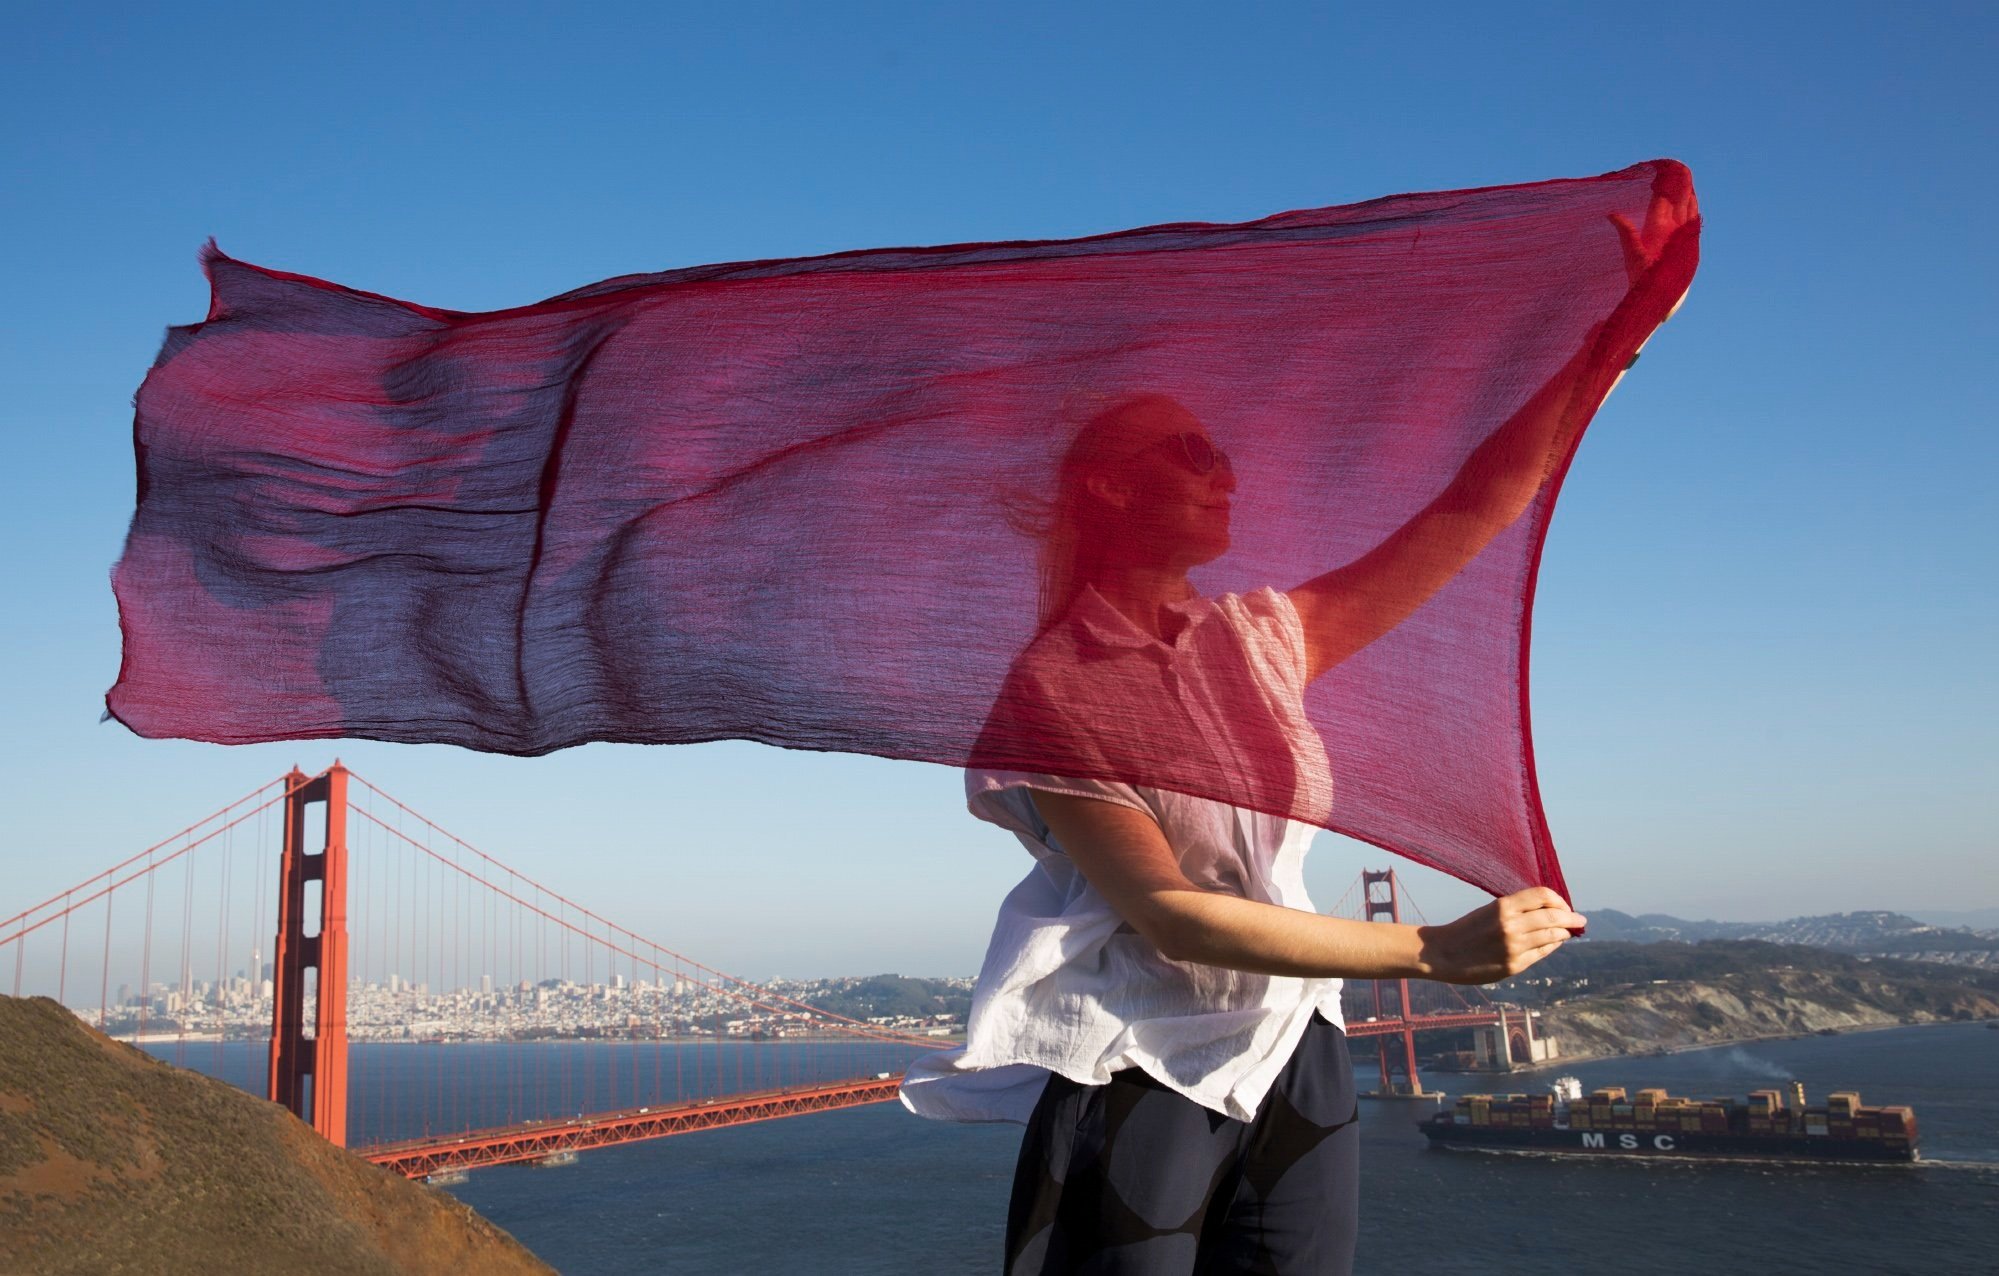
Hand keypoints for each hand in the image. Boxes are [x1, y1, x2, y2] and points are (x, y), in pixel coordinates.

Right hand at [1417, 887, 1584, 984]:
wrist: (1442, 953)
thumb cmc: (1467, 929)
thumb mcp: (1490, 911)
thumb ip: (1518, 910)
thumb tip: (1551, 911)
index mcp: (1503, 906)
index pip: (1543, 895)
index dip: (1559, 899)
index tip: (1564, 905)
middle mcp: (1511, 926)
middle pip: (1554, 917)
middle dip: (1571, 918)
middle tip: (1579, 920)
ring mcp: (1514, 947)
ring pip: (1553, 936)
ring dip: (1565, 933)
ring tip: (1568, 932)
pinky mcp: (1514, 965)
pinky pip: (1542, 953)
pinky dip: (1552, 946)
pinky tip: (1552, 943)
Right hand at [1610, 174, 1697, 282]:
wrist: (1662, 298)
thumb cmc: (1642, 277)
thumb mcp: (1630, 255)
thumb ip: (1624, 231)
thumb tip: (1612, 213)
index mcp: (1660, 227)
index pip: (1665, 198)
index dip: (1667, 182)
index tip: (1667, 168)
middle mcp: (1676, 228)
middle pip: (1681, 199)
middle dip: (1681, 183)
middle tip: (1681, 168)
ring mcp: (1686, 235)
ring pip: (1690, 207)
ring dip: (1688, 193)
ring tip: (1687, 180)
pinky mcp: (1691, 244)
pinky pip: (1694, 219)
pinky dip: (1693, 207)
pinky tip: (1692, 202)